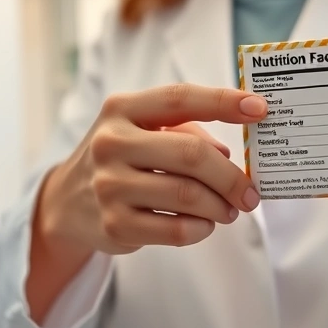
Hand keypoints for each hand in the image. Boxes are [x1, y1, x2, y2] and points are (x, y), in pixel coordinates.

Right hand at [38, 84, 266, 255]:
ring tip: (229, 209)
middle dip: (231, 177)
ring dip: (220, 205)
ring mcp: (109, 186)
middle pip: (192, 155)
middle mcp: (111, 143)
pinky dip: (201, 228)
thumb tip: (230, 158)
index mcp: (121, 109)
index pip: (179, 98)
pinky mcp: (114, 225)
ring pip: (188, 196)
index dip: (223, 101)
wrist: (66, 203)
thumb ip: (186, 133)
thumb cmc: (120, 158)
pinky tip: (204, 224)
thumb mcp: (141, 131)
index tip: (260, 108)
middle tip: (250, 193)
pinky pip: (176, 229)